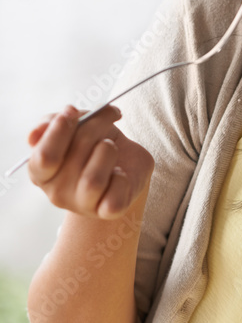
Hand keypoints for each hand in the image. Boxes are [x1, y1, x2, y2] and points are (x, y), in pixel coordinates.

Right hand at [27, 104, 153, 218]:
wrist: (125, 164)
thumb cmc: (93, 144)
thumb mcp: (74, 125)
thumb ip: (51, 123)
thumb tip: (35, 133)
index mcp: (41, 173)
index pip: (44, 157)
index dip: (58, 131)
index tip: (72, 111)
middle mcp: (57, 193)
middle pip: (74, 157)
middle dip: (94, 127)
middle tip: (109, 114)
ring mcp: (82, 205)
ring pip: (93, 180)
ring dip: (108, 152)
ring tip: (111, 147)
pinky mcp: (107, 211)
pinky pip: (114, 198)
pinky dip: (122, 179)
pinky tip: (120, 173)